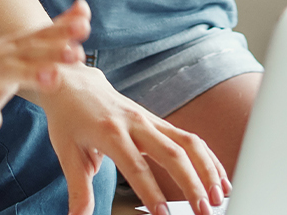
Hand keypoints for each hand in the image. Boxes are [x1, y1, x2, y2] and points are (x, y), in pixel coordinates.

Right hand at [0, 4, 86, 132]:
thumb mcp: (7, 57)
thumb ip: (36, 51)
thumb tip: (71, 43)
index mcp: (13, 51)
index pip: (41, 35)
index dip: (64, 26)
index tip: (86, 16)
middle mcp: (1, 60)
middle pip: (32, 52)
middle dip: (56, 50)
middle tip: (79, 49)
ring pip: (10, 76)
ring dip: (31, 74)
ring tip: (52, 78)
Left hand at [30, 7, 227, 214]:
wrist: (74, 84)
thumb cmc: (69, 119)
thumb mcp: (67, 153)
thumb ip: (78, 189)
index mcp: (110, 132)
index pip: (136, 167)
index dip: (151, 192)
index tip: (163, 214)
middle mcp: (135, 123)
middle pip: (172, 153)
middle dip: (192, 184)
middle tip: (204, 211)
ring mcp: (151, 120)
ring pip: (188, 143)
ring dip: (207, 170)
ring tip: (219, 197)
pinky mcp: (159, 122)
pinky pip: (190, 139)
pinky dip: (208, 159)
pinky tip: (219, 179)